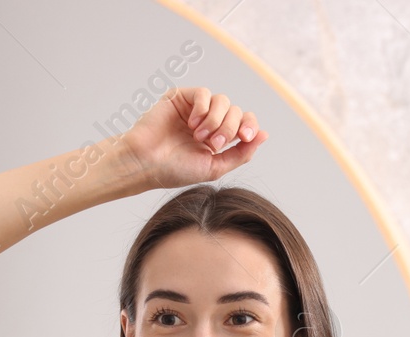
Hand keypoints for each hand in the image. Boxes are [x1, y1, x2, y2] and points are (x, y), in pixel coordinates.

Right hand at [121, 85, 267, 188]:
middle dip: (229, 128)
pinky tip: (191, 124)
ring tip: (198, 136)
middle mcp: (209, 122)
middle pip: (236, 112)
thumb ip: (241, 153)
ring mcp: (196, 109)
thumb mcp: (215, 168)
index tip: (244, 137)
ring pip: (223, 101)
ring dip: (216, 120)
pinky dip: (203, 108)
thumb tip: (265, 135)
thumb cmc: (175, 170)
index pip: (245, 123)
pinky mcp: (182, 98)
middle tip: (212, 144)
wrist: (145, 163)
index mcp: (218, 139)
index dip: (250, 126)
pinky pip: (205, 93)